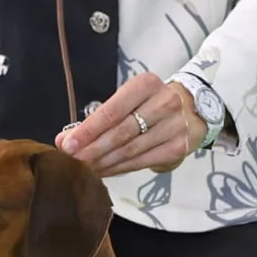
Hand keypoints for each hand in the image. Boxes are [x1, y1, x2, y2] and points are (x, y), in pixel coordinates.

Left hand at [54, 71, 206, 176]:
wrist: (192, 109)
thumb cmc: (149, 103)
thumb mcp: (126, 100)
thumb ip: (96, 119)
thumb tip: (64, 140)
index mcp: (146, 85)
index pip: (113, 110)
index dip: (89, 130)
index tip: (68, 144)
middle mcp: (164, 103)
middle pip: (121, 132)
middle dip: (93, 149)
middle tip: (73, 162)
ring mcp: (174, 126)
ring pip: (131, 150)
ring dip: (104, 162)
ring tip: (85, 170)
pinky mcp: (178, 148)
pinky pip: (142, 162)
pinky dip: (120, 168)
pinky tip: (104, 171)